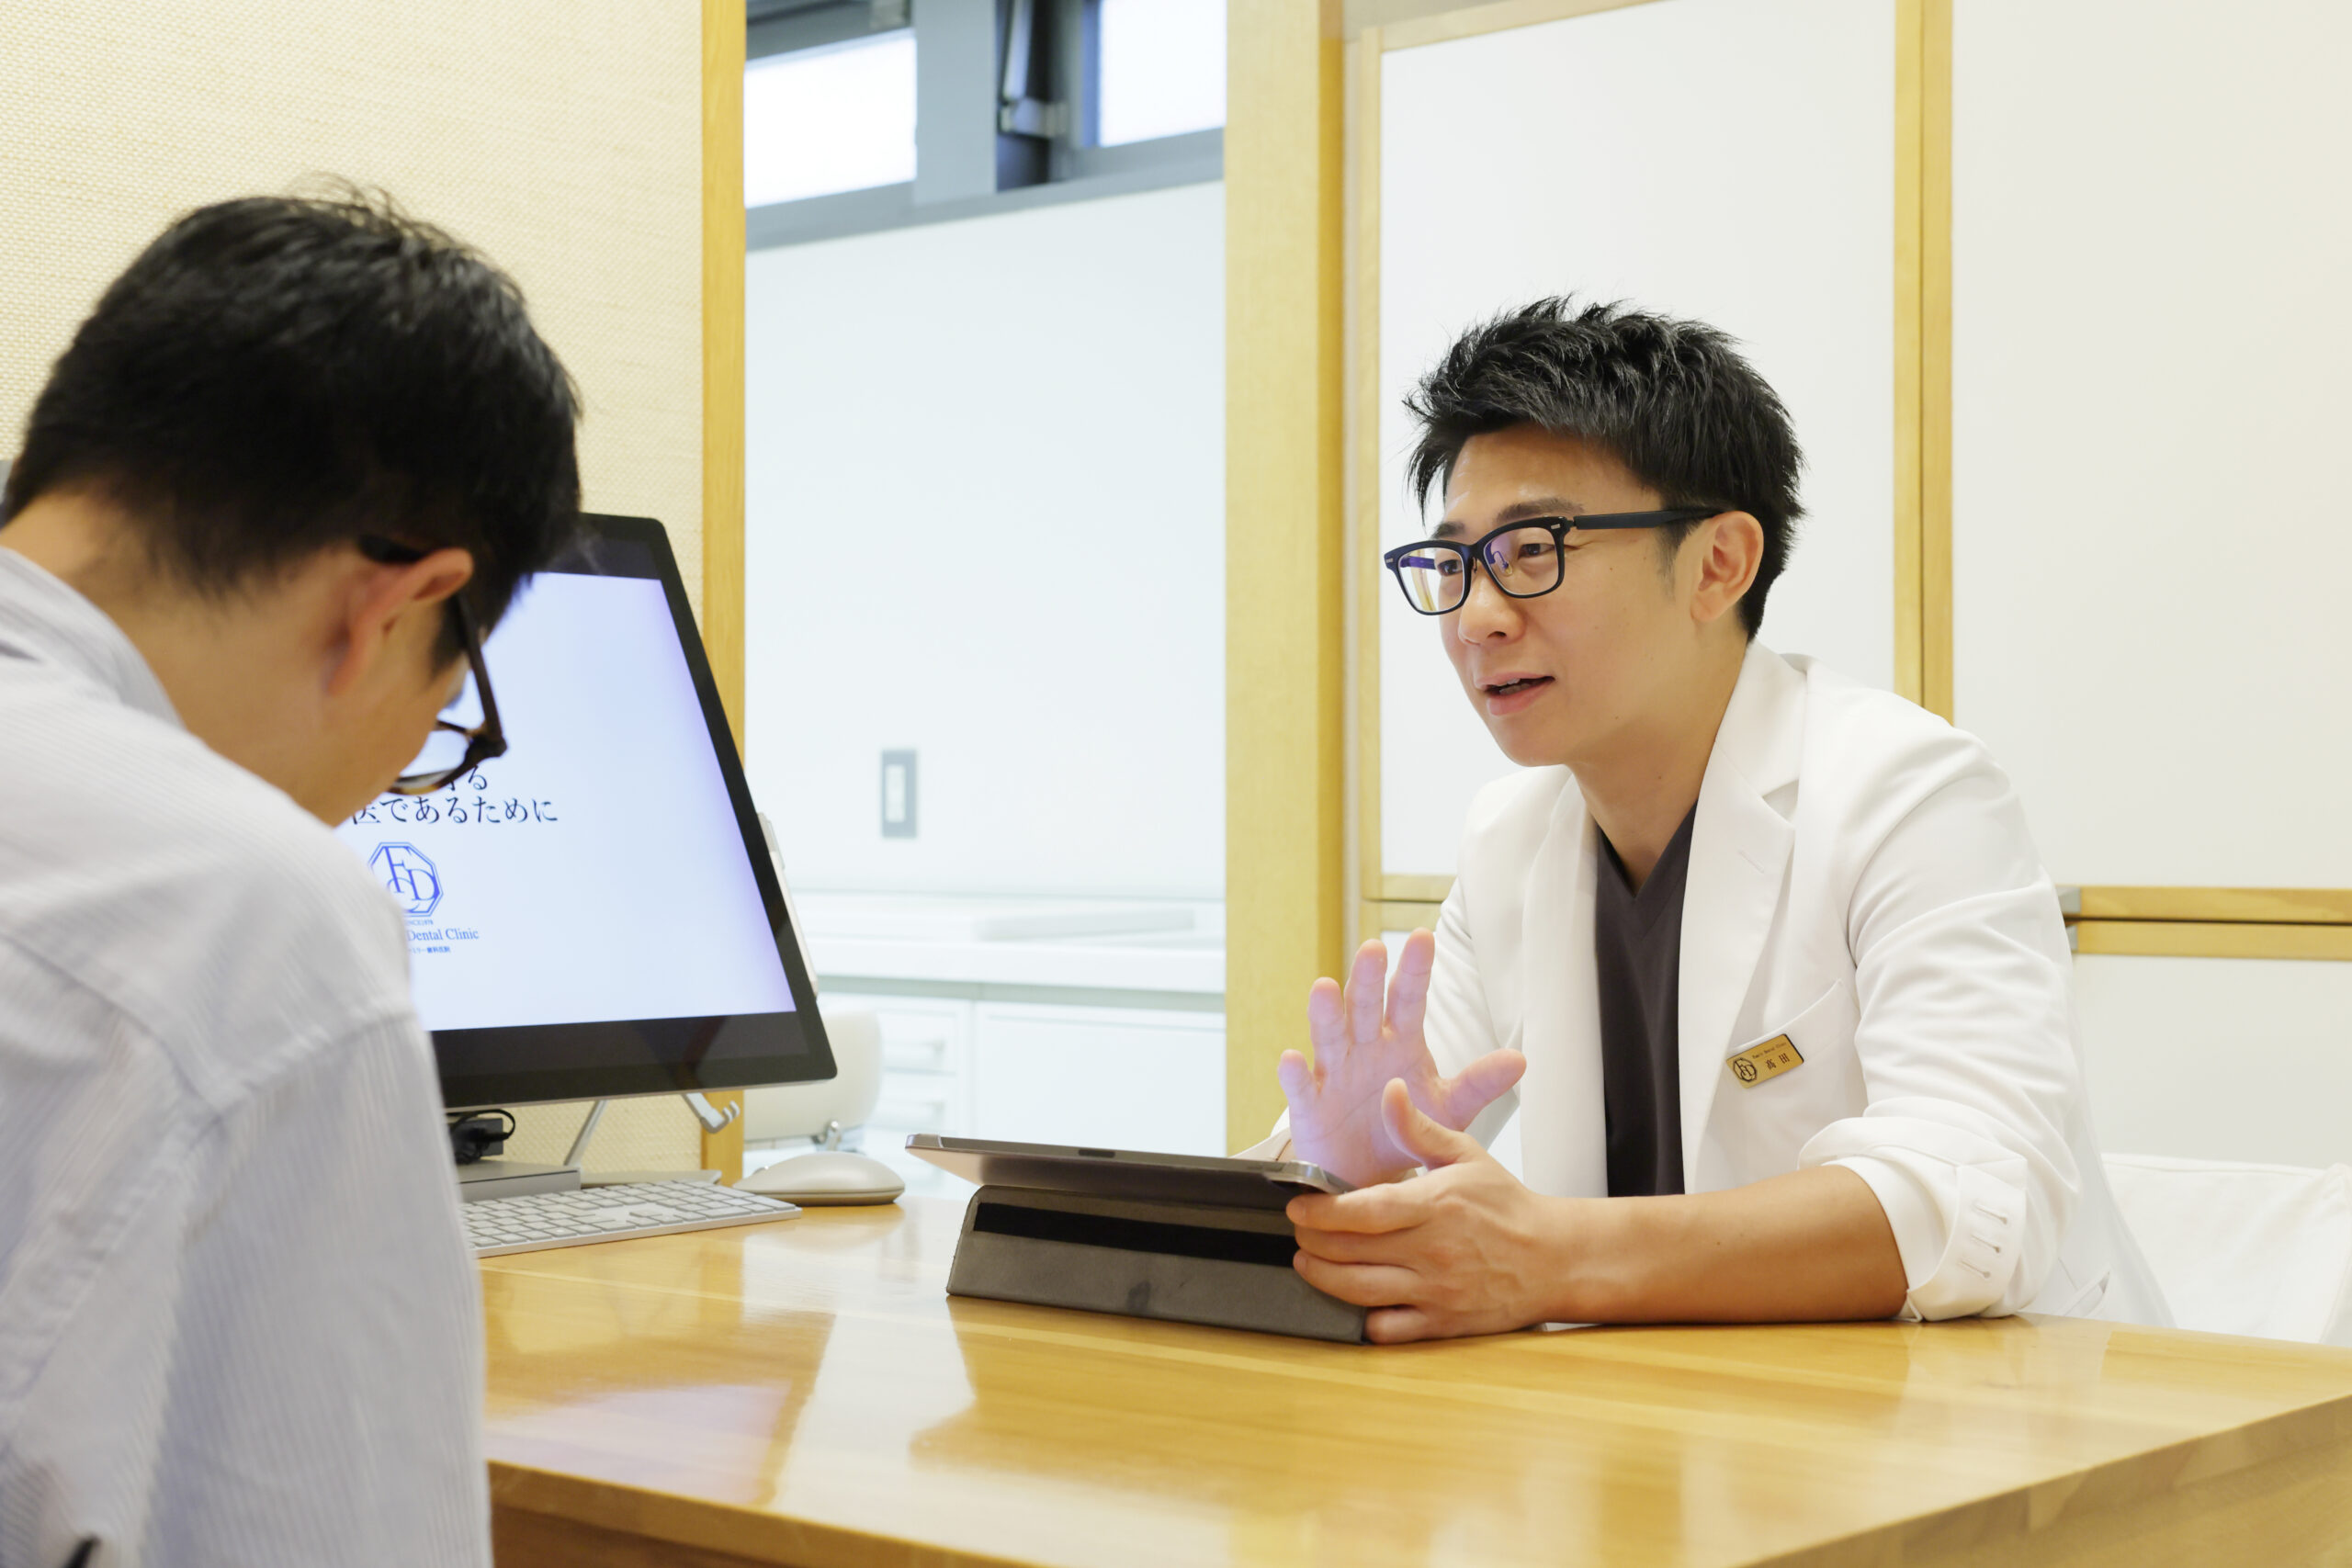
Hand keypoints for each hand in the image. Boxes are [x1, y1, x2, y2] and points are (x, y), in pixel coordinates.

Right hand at [1276, 931, 1524, 1185]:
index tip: (1423, 936)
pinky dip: (1294, 1074)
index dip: (1415, 969)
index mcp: (1400, 1041)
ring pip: (1330, 1036)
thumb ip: (1478, 1083)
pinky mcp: (1310, 1105)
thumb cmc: (1406, 1127)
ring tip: (1326, 988)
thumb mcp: (1448, 1107)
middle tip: (1374, 948)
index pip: (1409, 999)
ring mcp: (1334, 1072)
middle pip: (1366, 1007)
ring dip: (1327, 1013)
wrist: (1370, 1175)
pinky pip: (1301, 1087)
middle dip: (1369, 978)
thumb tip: (1520, 1059)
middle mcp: (1365, 1047)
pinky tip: (1292, 1058)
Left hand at [1288, 1081, 1583, 1341]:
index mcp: (1435, 1205)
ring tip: (1307, 1263)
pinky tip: (1350, 1301)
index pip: (1362, 1211)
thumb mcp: (1466, 1155)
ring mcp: (1437, 1291)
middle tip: (1299, 1232)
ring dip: (1323, 1278)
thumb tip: (1389, 1091)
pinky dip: (1362, 1319)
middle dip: (1312, 1242)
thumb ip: (1419, 1128)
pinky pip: (1389, 1329)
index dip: (1321, 1212)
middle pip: (1350, 1252)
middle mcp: (1432, 1250)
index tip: (1296, 1207)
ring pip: (1360, 1292)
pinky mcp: (1443, 1323)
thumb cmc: (1507, 1204)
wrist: (1555, 1259)